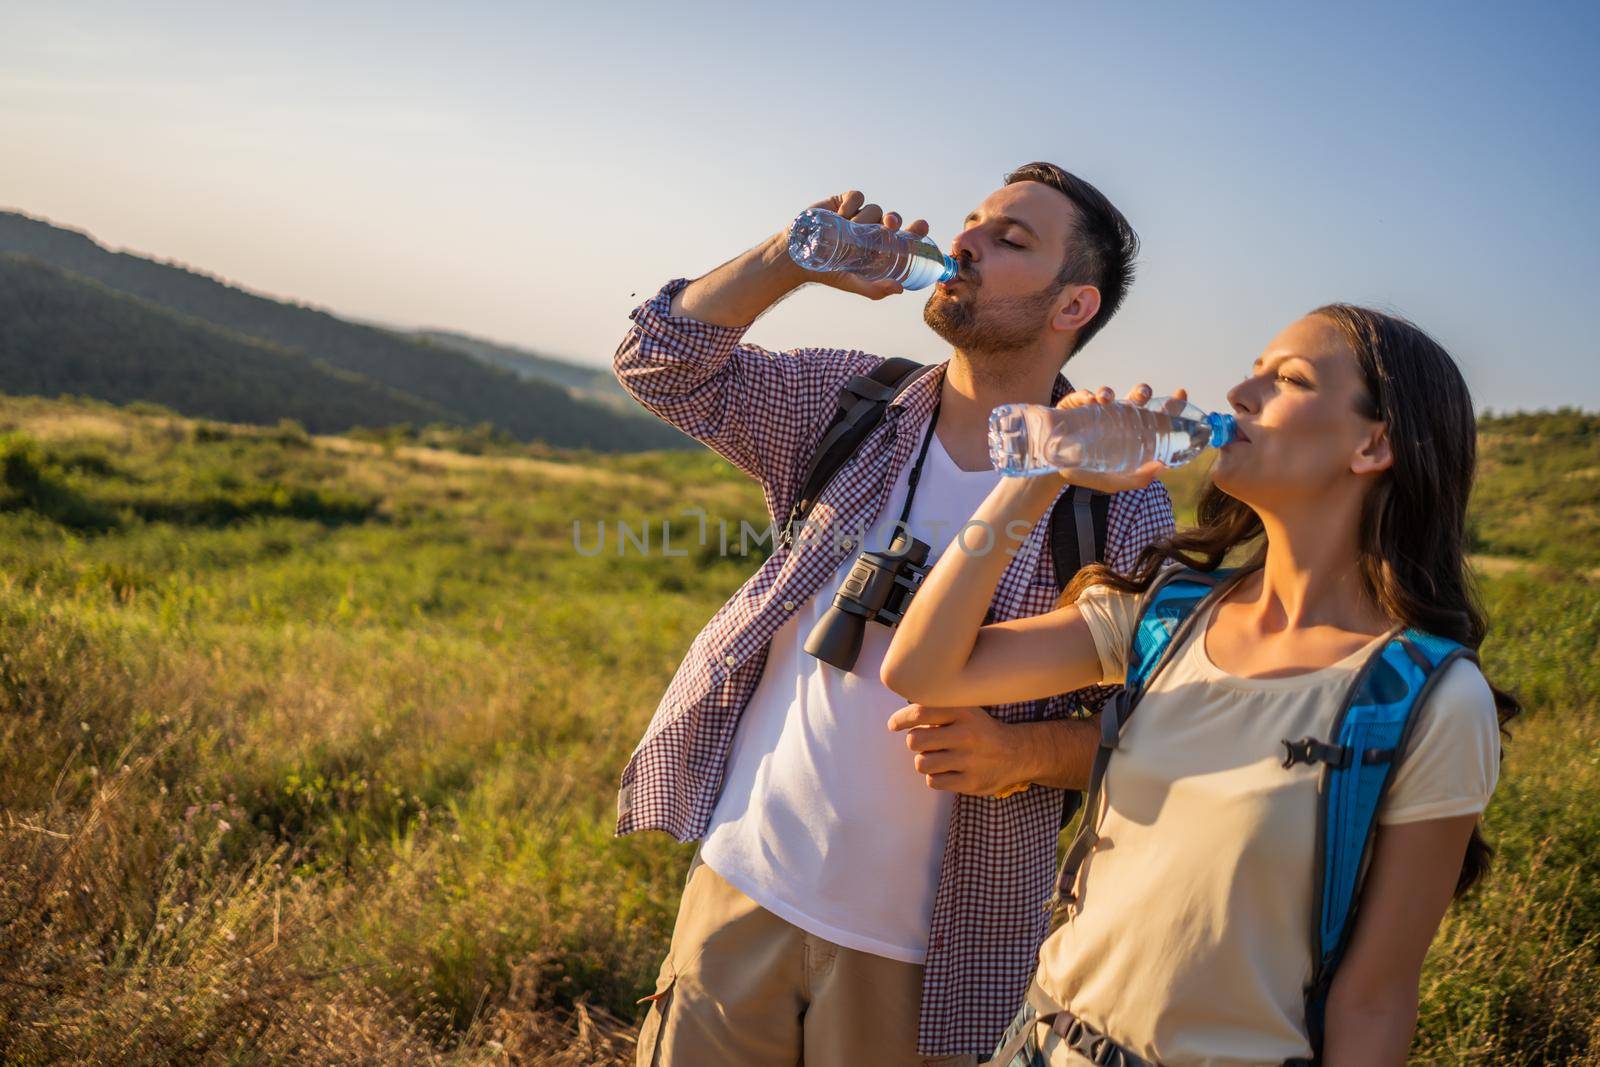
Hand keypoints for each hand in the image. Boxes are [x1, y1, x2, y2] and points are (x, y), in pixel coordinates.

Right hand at [796, 190, 931, 300]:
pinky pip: (857, 196)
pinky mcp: (843, 202)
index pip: (904, 236)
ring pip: (875, 208)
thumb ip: (875, 289)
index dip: (915, 230)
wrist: (797, 256)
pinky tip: (842, 214)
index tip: (921, 226)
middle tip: (889, 225)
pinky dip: (852, 203)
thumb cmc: (827, 272)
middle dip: (894, 220)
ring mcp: (858, 216)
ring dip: (866, 217)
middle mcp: (872, 230)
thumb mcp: (853, 283)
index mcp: (880, 247)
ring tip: (848, 229)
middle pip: (892, 219)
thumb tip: (900, 289)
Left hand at [886, 703, 1029, 796]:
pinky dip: (935, 777)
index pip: (920, 712)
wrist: (1018, 754)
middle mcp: (966, 735)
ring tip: (939, 758)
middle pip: (915, 741)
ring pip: (922, 763)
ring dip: (925, 761)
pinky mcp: (971, 783)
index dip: (901, 719)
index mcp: (963, 713)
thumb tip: (903, 716)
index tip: (894, 725)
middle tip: (926, 743)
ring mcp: (969, 761)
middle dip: (915, 742)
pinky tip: (947, 771)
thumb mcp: (966, 711)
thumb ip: (939, 710)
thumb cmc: (981, 731)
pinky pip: (934, 782)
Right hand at [1048, 383, 1189, 492]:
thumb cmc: (1086, 473)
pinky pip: (1084, 396)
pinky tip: (1089, 402)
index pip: (1154, 415)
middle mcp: (1116, 418)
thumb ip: (1137, 478)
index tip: (1180, 394)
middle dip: (1141, 392)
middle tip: (1142, 396)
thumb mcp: (1114, 481)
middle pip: (1135, 398)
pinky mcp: (1075, 406)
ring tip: (1106, 398)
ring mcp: (1095, 410)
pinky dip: (1088, 395)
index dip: (1169, 405)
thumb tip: (1161, 467)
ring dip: (1111, 391)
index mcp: (1130, 432)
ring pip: (1110, 393)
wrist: (1052, 469)